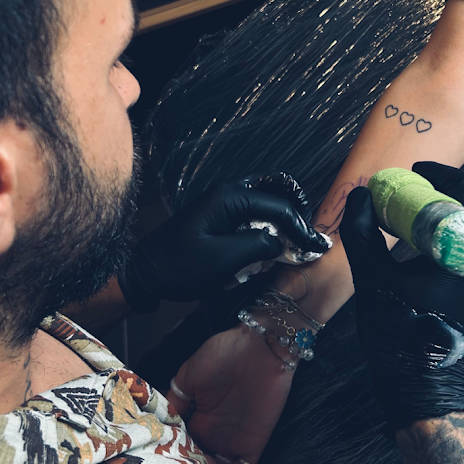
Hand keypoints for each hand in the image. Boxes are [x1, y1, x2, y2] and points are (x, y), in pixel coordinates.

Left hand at [120, 176, 328, 321]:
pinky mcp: (221, 215)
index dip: (302, 228)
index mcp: (231, 196)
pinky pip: (254, 216)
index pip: (280, 207)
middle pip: (277, 196)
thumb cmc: (180, 266)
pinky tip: (271, 248)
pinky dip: (267, 229)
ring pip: (267, 206)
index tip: (317, 248)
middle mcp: (230, 191)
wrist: (146, 272)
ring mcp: (225, 201)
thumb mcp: (224, 259)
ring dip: (281, 224)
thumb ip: (259, 245)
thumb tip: (281, 241)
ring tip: (294, 247)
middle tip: (307, 243)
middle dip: (295, 218)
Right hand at [168, 323, 294, 463]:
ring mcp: (232, 441)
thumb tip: (159, 423)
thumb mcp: (189, 374)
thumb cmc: (224, 354)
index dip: (170, 457)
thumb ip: (174, 399)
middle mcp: (213, 433)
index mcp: (197, 417)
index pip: (181, 445)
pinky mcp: (253, 446)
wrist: (261, 347)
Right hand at [340, 161, 463, 432]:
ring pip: (460, 232)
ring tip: (394, 228)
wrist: (429, 396)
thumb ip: (363, 234)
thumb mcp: (374, 282)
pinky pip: (459, 254)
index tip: (409, 175)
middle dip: (427, 198)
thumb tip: (360, 197)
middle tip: (394, 201)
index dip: (438, 174)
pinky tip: (404, 256)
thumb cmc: (405, 341)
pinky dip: (434, 244)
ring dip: (429, 222)